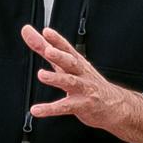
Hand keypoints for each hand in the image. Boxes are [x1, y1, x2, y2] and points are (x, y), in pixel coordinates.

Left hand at [21, 26, 142, 142]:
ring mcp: (84, 89)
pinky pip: (65, 107)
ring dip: (56, 78)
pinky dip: (50, 109)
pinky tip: (36, 110)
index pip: (67, 48)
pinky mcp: (82, 106)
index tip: (47, 32)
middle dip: (60, 56)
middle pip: (71, 62)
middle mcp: (81, 74)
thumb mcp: (67, 65)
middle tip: (48, 51)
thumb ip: (45, 48)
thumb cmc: (88, 83)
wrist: (115, 105)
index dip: (57, 40)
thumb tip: (28, 32)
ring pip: (70, 82)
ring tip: (42, 74)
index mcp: (77, 63)